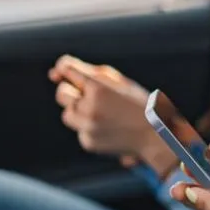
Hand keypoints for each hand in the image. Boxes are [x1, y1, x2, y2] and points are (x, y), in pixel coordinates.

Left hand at [49, 55, 170, 169]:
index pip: (66, 68)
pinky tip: (109, 128)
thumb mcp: (120, 82)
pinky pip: (80, 130)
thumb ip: (90, 72)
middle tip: (91, 96)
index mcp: (98, 87)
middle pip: (61, 94)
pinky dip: (90, 128)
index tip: (68, 71)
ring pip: (67, 114)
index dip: (66, 68)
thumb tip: (54, 73)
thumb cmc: (139, 104)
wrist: (155, 136)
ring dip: (80, 112)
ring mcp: (87, 127)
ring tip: (103, 114)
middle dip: (73, 92)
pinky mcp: (88, 142)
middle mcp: (89, 107)